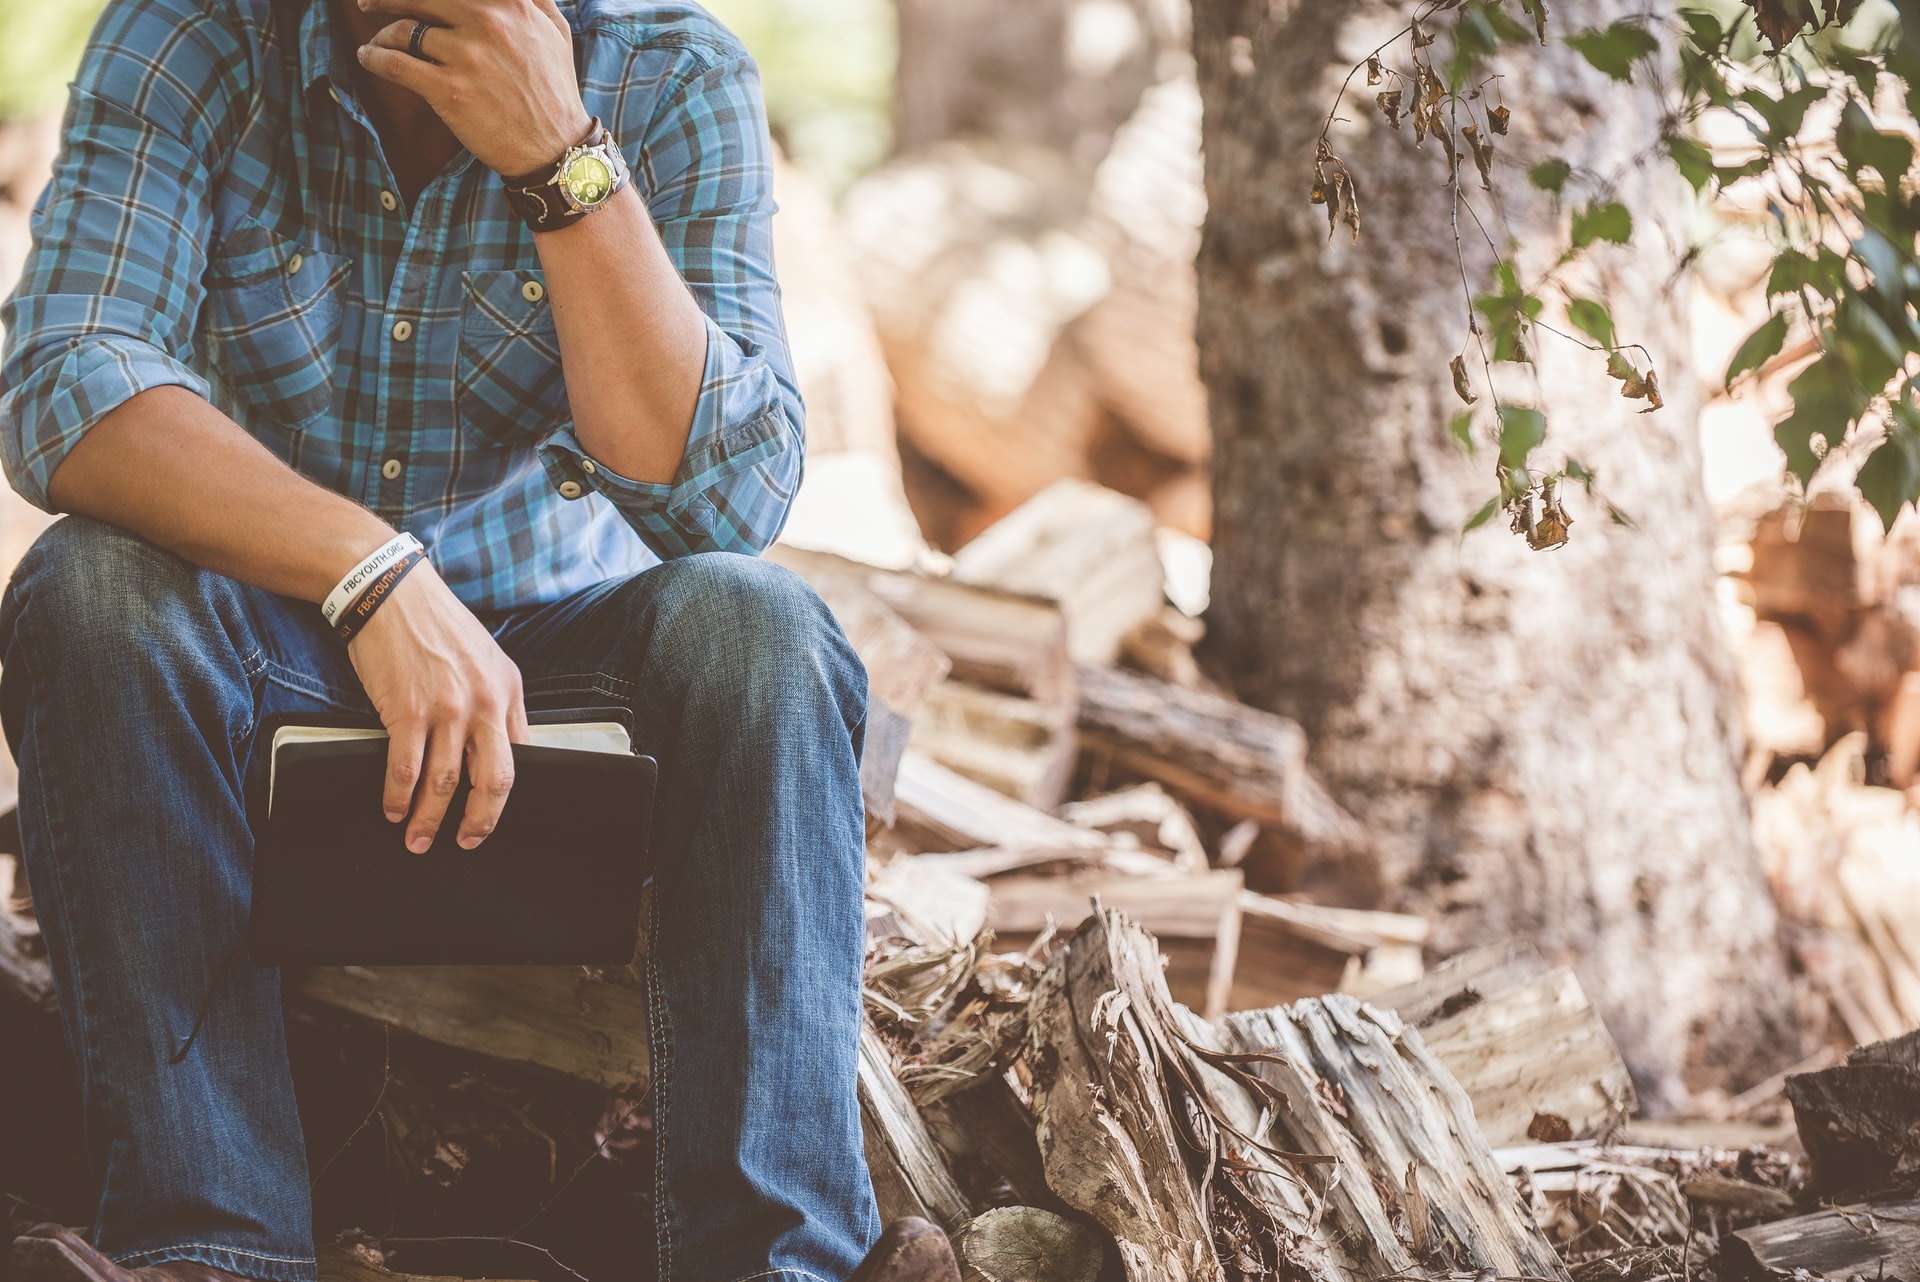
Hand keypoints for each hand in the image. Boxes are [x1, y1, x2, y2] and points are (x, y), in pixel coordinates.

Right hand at [346, 562, 530, 851]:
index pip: (521, 756)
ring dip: (429, 818)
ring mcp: (446, 709)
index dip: (507, 794)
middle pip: (493, 780)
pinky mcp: (406, 711)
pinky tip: (392, 809)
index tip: (493, 814)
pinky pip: (405, 769)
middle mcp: (484, 703)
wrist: (389, 591)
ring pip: (445, 783)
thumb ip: (497, 701)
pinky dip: (397, 796)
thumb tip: (502, 745)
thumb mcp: (486, 658)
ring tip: (417, 838)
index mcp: (508, 691)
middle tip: (466, 842)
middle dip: (479, 821)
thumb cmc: (435, 624)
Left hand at [356, 0, 593, 176]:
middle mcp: (488, 23)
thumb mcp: (555, 33)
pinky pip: (397, 65)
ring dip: (382, 35)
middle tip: (370, 3)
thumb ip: (534, 0)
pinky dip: (375, 58)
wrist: (554, 148)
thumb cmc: (555, 90)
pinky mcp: (450, 91)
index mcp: (511, 5)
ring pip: (403, 31)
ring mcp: (467, 57)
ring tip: (377, 42)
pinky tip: (368, 57)